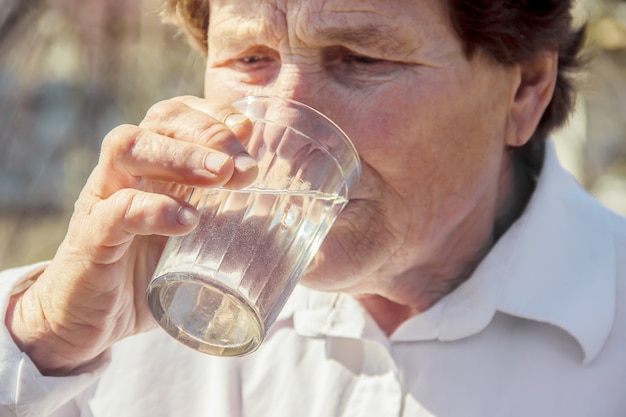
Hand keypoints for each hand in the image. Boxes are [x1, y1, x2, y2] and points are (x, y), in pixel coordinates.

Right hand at [4, 96, 257, 374]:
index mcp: (151, 167)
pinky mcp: (90, 239)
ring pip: (129, 148)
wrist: (90, 322)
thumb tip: (287, 218)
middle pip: (158, 121)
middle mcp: (125, 173)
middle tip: (246, 166)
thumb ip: (227, 222)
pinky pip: (115, 210)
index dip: (214, 114)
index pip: (177, 114)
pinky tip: (188, 221)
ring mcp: (102, 200)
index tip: (248, 132)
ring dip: (182, 156)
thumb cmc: (147, 274)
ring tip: (223, 176)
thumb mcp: (194, 242)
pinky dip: (154, 209)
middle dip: (208, 132)